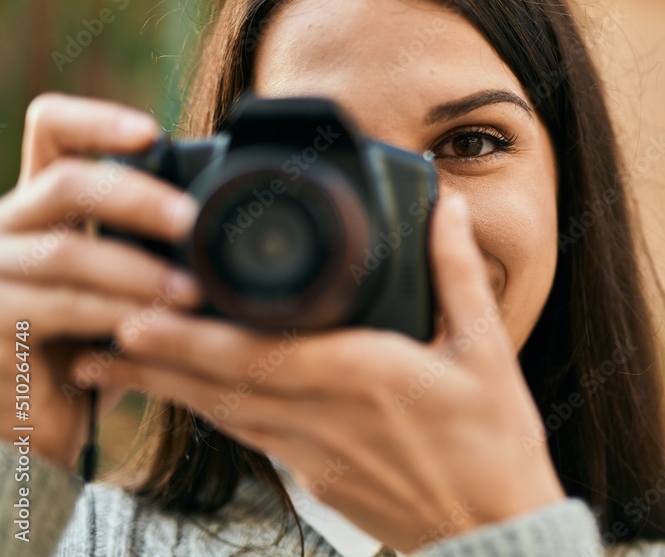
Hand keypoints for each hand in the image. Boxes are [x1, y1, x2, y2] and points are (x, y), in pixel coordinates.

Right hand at [0, 93, 200, 467]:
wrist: (46, 419)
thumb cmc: (97, 343)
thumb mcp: (126, 287)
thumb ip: (153, 248)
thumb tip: (230, 222)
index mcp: (43, 206)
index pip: (52, 132)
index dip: (96, 120)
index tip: (151, 132)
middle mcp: (8, 228)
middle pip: (65, 183)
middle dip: (137, 198)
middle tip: (191, 221)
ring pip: (66, 251)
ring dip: (138, 271)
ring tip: (192, 295)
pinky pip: (60, 308)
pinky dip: (113, 316)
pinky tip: (151, 328)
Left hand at [75, 193, 566, 551]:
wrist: (493, 525)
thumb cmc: (493, 443)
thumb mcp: (487, 349)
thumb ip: (456, 274)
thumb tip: (446, 210)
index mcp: (362, 377)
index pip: (256, 357)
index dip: (188, 340)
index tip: (138, 317)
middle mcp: (323, 418)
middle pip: (219, 388)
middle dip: (155, 362)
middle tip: (99, 335)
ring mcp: (313, 456)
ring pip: (225, 417)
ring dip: (171, 389)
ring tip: (121, 365)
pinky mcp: (316, 479)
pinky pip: (250, 439)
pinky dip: (213, 415)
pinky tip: (196, 401)